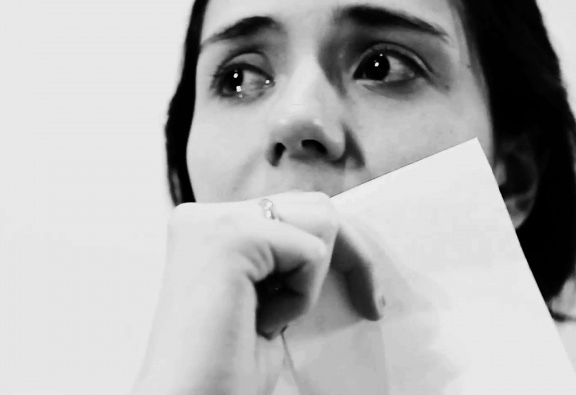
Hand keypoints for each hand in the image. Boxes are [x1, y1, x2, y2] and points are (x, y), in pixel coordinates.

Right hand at [132, 191, 382, 394]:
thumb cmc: (221, 369)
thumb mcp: (262, 299)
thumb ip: (282, 262)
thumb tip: (339, 242)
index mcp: (206, 228)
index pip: (292, 210)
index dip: (339, 247)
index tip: (365, 295)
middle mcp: (204, 215)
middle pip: (313, 205)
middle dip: (352, 254)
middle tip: (371, 302)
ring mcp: (215, 221)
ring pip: (320, 218)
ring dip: (314, 279)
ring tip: (276, 319)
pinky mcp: (231, 238)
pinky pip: (310, 252)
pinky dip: (302, 296)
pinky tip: (262, 323)